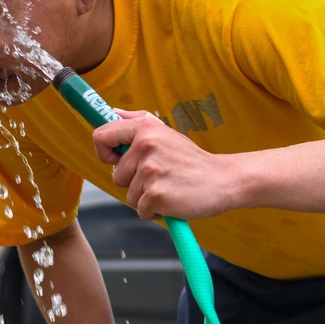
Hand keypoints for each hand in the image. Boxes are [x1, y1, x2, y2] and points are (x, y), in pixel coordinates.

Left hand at [93, 110, 235, 219]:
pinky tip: (172, 200)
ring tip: (169, 187)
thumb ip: (138, 121)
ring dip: (146, 198)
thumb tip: (112, 112)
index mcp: (145, 129)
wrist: (222, 180)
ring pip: (129, 195)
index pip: (101, 136)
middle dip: (134, 183)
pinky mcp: (156, 195)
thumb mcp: (166, 133)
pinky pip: (141, 210)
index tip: (116, 160)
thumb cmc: (191, 161)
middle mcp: (145, 147)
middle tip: (161, 177)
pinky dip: (154, 211)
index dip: (104, 152)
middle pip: (116, 176)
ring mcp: (150, 171)